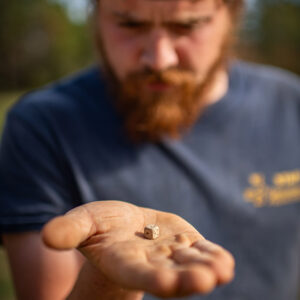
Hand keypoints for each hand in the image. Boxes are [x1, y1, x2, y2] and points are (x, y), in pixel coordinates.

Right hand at [42, 201, 233, 297]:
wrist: (125, 226)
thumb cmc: (100, 226)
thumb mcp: (83, 223)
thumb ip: (69, 230)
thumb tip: (47, 236)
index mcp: (123, 261)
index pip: (136, 274)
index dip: (149, 278)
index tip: (165, 283)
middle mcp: (151, 263)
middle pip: (170, 274)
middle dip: (187, 279)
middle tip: (206, 280)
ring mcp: (171, 254)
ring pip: (190, 265)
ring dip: (207, 268)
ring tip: (222, 270)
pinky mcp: (186, 243)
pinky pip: (201, 252)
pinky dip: (213, 256)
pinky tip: (224, 262)